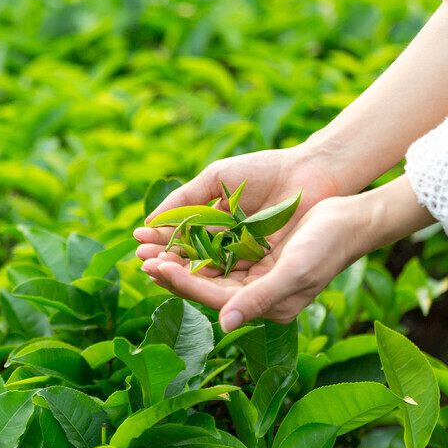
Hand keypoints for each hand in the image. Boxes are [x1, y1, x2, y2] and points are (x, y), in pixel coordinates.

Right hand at [133, 146, 340, 265]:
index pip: (181, 237)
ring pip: (208, 270)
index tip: (137, 241)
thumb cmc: (264, 171)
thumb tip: (150, 220)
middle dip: (166, 260)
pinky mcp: (265, 268)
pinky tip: (190, 274)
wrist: (310, 173)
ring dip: (182, 273)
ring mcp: (246, 257)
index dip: (159, 240)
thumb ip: (184, 198)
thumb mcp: (217, 177)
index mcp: (215, 222)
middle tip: (142, 261)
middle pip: (191, 258)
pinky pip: (233, 275)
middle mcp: (228, 244)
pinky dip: (211, 276)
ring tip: (159, 269)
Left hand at [140, 196, 368, 327]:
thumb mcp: (294, 271)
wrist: (353, 218)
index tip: (155, 266)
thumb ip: (260, 298)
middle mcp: (258, 294)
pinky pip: (220, 251)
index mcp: (267, 305)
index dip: (183, 282)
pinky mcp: (258, 253)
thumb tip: (224, 325)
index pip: (214, 297)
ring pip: (208, 268)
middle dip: (173, 271)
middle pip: (206, 285)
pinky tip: (176, 232)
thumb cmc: (328, 245)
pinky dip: (197, 242)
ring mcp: (257, 274)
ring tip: (149, 246)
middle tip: (140, 256)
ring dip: (180, 257)